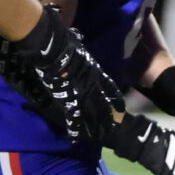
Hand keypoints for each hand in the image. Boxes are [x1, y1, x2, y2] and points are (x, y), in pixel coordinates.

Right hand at [0, 8, 120, 145]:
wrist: (53, 47)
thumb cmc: (63, 40)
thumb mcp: (76, 43)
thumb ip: (78, 46)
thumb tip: (75, 37)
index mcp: (94, 71)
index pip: (109, 88)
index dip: (115, 101)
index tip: (120, 111)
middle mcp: (91, 84)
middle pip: (103, 104)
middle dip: (108, 118)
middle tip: (114, 128)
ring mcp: (80, 92)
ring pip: (92, 113)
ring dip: (96, 125)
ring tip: (101, 136)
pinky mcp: (66, 98)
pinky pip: (72, 116)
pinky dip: (74, 127)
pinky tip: (76, 136)